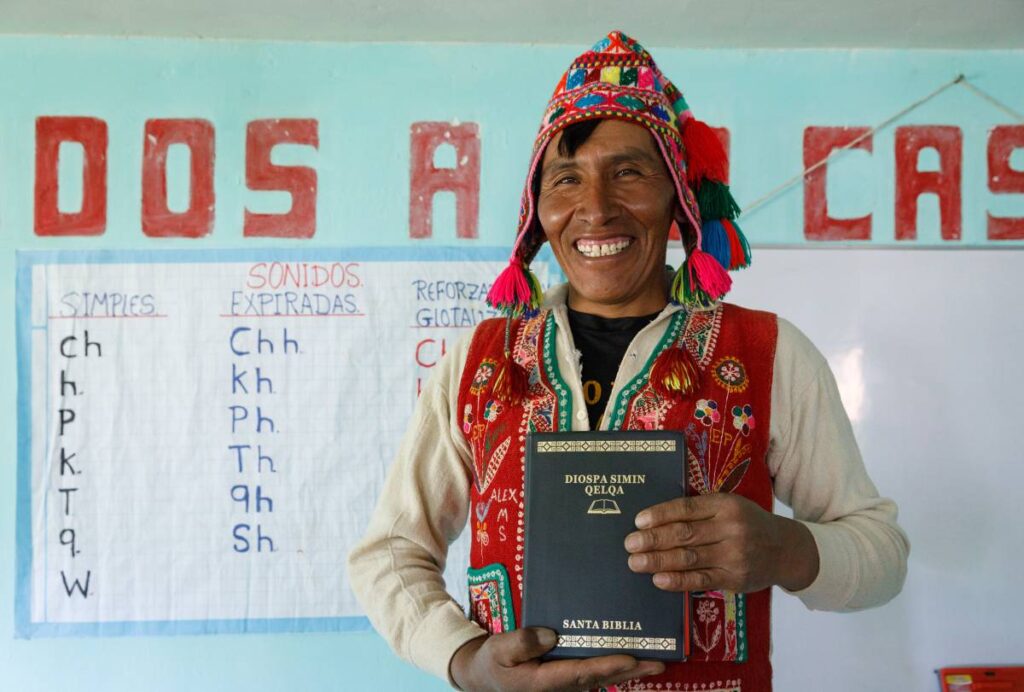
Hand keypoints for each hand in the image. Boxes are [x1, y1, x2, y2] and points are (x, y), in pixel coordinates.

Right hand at [449, 627, 664, 691]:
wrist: (484, 677)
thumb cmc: (492, 662)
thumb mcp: (499, 649)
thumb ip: (522, 642)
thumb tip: (552, 635)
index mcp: (543, 681)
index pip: (580, 673)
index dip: (607, 667)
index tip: (631, 658)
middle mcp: (560, 686)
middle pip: (600, 678)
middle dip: (631, 671)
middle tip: (660, 663)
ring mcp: (564, 684)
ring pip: (600, 677)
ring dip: (628, 670)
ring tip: (656, 661)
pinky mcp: (566, 679)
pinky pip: (593, 672)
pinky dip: (614, 666)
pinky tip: (631, 656)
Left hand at [624, 493, 818, 592]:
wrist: (784, 549)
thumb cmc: (747, 523)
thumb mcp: (728, 506)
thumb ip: (699, 510)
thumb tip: (655, 519)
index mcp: (725, 505)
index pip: (686, 508)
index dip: (661, 515)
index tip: (638, 521)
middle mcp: (730, 529)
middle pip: (684, 534)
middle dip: (653, 539)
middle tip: (629, 544)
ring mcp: (733, 555)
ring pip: (689, 558)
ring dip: (658, 561)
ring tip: (635, 562)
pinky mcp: (733, 578)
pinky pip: (700, 580)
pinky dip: (677, 580)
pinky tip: (658, 580)